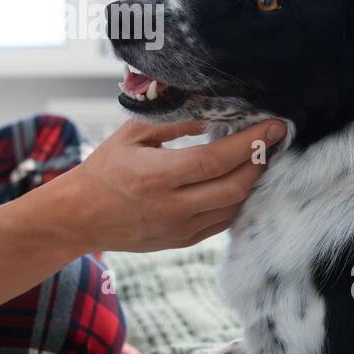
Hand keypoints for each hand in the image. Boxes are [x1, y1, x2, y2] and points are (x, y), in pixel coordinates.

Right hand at [55, 116, 285, 253]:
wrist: (80, 217)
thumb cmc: (104, 169)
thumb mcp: (131, 135)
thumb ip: (172, 121)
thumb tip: (211, 112)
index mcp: (157, 176)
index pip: (216, 159)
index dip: (251, 142)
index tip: (273, 125)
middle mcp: (171, 207)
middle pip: (234, 186)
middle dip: (261, 161)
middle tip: (273, 140)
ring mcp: (179, 229)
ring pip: (234, 207)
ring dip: (253, 181)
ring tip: (260, 157)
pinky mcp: (182, 241)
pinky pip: (222, 222)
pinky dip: (236, 200)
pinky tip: (240, 180)